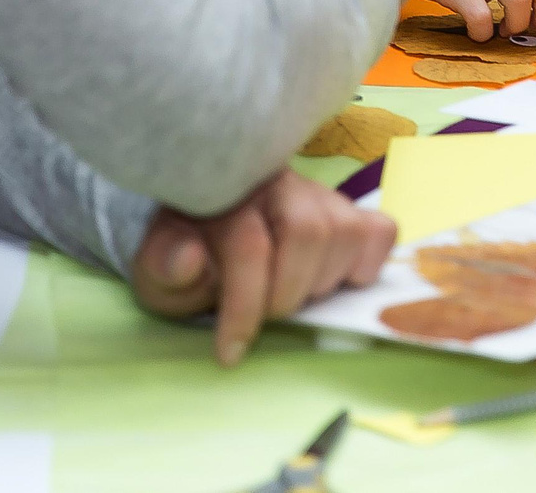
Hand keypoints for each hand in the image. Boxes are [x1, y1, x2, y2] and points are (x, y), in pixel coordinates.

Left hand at [130, 169, 396, 366]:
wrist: (203, 227)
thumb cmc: (184, 256)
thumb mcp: (156, 271)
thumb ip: (164, 267)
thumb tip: (190, 258)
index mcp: (224, 194)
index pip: (249, 243)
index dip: (244, 306)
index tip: (230, 352)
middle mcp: (276, 183)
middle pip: (308, 231)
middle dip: (287, 293)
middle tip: (266, 314)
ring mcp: (317, 193)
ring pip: (345, 230)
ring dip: (322, 282)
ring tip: (294, 296)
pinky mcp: (348, 209)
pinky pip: (379, 231)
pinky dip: (365, 265)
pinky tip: (336, 280)